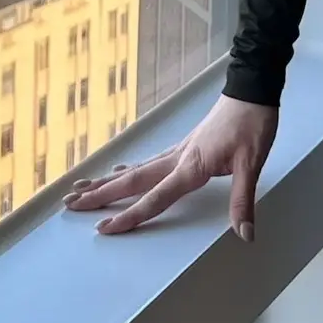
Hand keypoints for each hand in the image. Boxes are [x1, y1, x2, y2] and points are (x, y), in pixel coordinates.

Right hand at [61, 92, 279, 239]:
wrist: (252, 89)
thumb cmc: (253, 124)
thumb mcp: (252, 162)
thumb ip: (243, 200)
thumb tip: (244, 234)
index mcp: (191, 166)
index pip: (155, 198)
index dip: (130, 216)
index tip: (103, 229)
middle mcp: (177, 158)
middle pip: (132, 181)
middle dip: (100, 195)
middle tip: (70, 204)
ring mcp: (178, 150)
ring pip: (135, 170)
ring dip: (107, 181)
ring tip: (81, 188)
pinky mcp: (183, 146)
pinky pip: (148, 162)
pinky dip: (128, 169)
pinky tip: (119, 170)